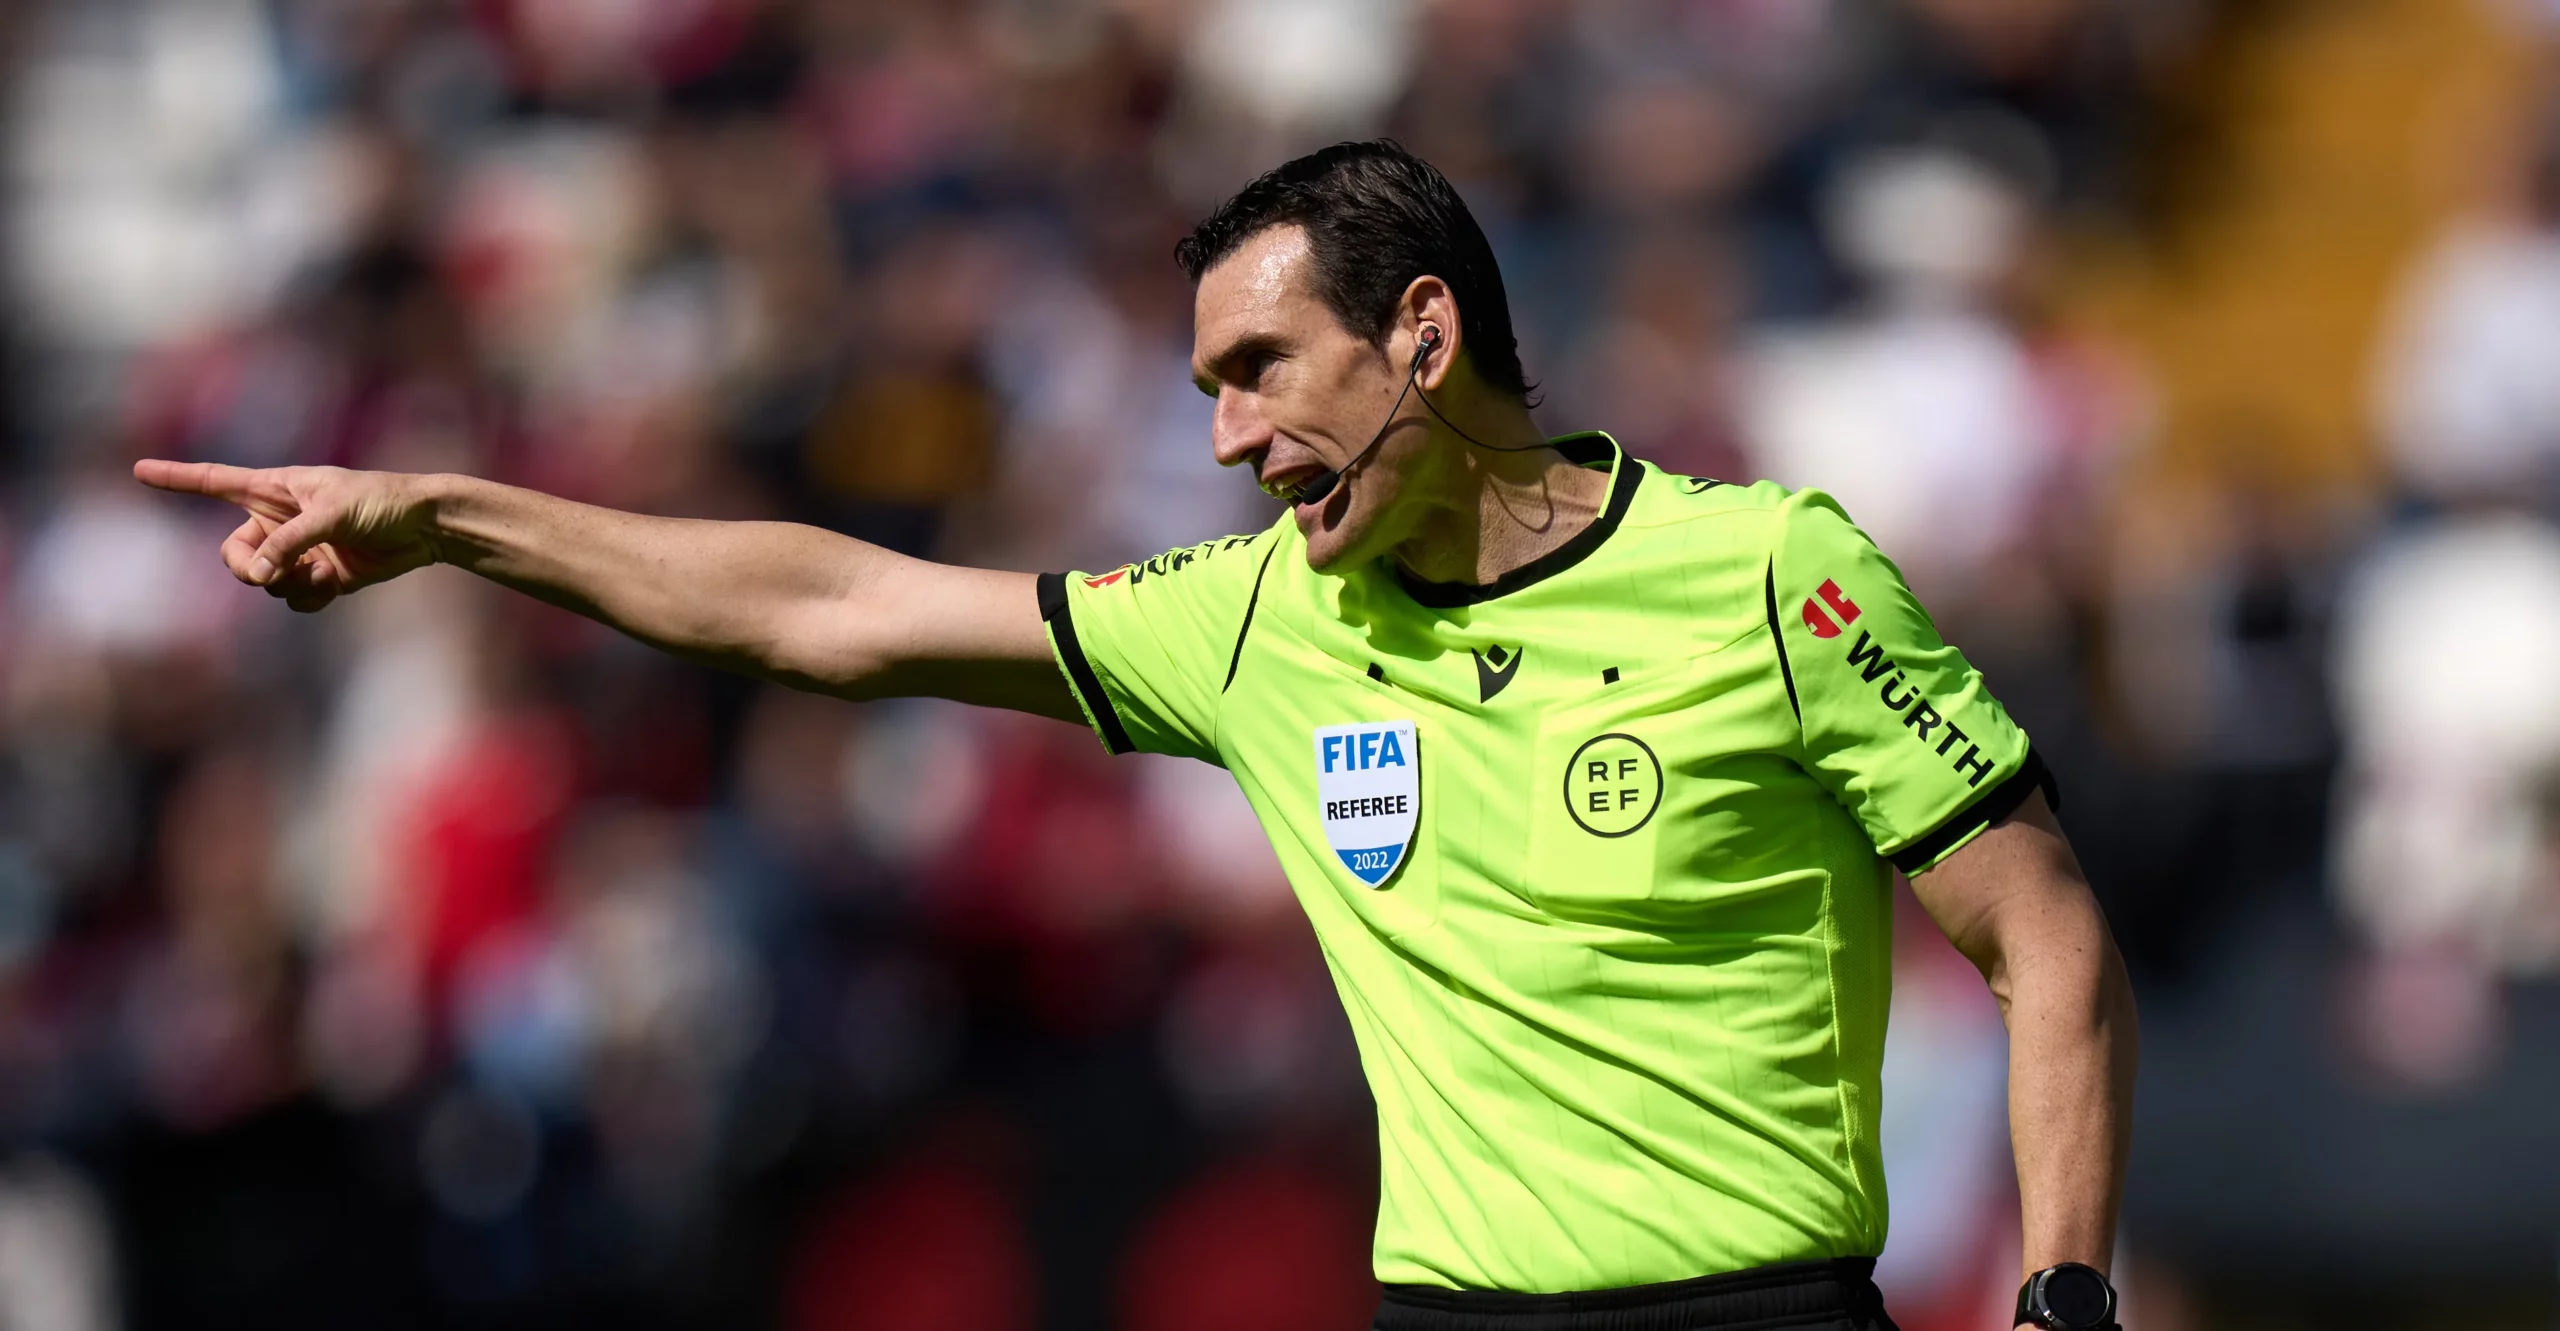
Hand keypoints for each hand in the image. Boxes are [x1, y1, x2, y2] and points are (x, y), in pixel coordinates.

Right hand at [133, 460, 441, 612]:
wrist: (424, 526)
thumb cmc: (381, 501)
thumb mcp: (330, 513)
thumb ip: (289, 542)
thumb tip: (257, 574)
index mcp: (275, 489)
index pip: (216, 482)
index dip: (178, 478)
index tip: (139, 470)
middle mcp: (280, 520)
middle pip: (234, 553)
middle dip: (245, 568)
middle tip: (264, 573)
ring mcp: (299, 550)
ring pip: (265, 580)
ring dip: (286, 582)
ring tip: (320, 571)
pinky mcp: (320, 576)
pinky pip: (294, 596)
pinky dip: (308, 595)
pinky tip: (333, 582)